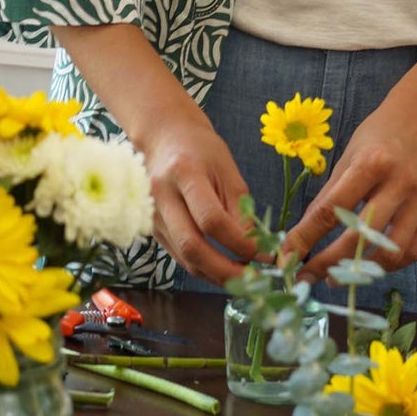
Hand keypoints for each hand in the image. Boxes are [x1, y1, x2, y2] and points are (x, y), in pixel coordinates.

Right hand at [140, 112, 260, 285]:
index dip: (239, 243)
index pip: (211, 219)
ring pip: (185, 259)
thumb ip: (240, 208)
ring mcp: (154, 214)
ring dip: (217, 276)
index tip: (263, 253)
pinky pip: (180, 257)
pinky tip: (224, 269)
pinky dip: (204, 268)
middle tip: (255, 279)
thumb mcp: (227, 168)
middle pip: (192, 246)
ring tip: (245, 278)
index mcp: (184, 173)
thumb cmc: (200, 148)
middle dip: (226, 271)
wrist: (163, 137)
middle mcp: (162, 196)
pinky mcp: (154, 228)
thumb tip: (255, 248)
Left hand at [280, 87, 416, 283]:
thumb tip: (306, 233)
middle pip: (360, 236)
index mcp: (370, 163)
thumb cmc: (379, 136)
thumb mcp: (348, 155)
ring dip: (362, 270)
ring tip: (341, 275)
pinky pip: (416, 250)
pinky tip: (373, 264)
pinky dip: (392, 262)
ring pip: (392, 250)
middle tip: (310, 276)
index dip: (306, 238)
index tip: (287, 259)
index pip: (331, 209)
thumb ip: (331, 193)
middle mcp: (399, 182)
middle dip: (330, 261)